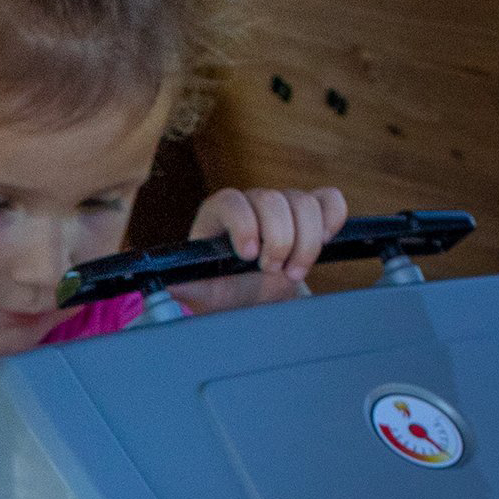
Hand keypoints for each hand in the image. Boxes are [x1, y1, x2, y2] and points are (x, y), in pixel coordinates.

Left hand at [186, 183, 348, 303]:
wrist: (251, 299)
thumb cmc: (223, 291)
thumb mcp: (202, 292)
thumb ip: (185, 286)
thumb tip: (166, 284)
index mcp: (219, 214)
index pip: (231, 201)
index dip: (243, 224)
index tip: (249, 255)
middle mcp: (251, 203)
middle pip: (274, 199)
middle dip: (279, 240)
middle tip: (272, 270)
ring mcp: (284, 204)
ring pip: (304, 202)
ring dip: (305, 241)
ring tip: (292, 272)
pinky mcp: (311, 212)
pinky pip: (330, 200)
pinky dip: (332, 220)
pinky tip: (323, 243)